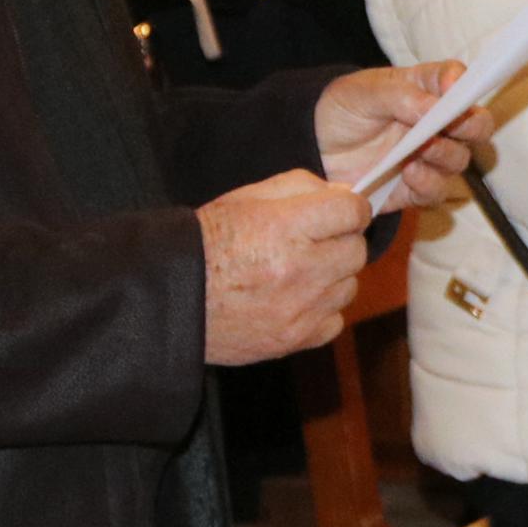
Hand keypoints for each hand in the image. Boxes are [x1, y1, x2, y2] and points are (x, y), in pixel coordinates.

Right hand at [197, 169, 370, 363]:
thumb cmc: (206, 243)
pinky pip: (334, 321)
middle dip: (339, 242)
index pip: (353, 211)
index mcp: (286, 227)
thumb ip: (301, 187)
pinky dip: (321, 311)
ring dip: (332, 277)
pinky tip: (295, 301)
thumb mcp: (246, 198)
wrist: (170, 296)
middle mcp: (300, 269)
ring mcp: (300, 308)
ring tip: (298, 273)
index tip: (339, 212)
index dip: (349, 208)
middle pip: (357, 250)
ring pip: (349, 286)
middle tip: (312, 242)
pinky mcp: (295, 339)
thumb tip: (345, 193)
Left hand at [316, 62, 490, 209]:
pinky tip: (409, 173)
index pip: (459, 81)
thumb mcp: (363, 92)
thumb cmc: (343, 110)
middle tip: (452, 126)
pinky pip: (436, 192)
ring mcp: (429, 158)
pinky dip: (428, 183)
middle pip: (476, 125)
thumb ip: (401, 95)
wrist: (315, 147)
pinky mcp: (416, 188)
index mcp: (426, 90)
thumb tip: (436, 107)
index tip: (453, 90)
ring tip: (420, 150)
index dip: (465, 83)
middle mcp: (436, 124)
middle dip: (472, 126)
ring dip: (446, 155)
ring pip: (460, 161)